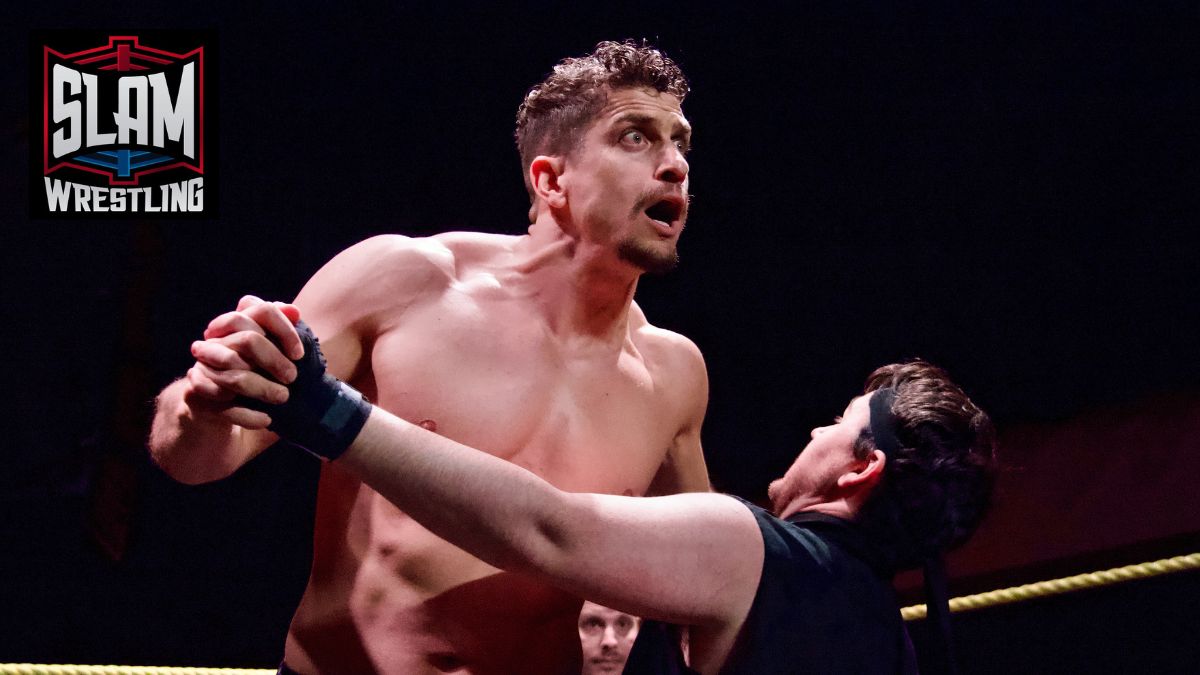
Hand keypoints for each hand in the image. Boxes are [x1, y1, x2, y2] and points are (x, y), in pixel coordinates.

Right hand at [183, 295, 303, 428]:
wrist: (212, 411)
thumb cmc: (252, 376)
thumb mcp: (269, 355)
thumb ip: (281, 333)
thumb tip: (295, 311)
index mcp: (237, 325)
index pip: (262, 311)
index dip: (284, 330)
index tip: (299, 354)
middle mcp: (217, 340)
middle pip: (248, 340)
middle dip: (274, 360)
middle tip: (292, 378)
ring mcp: (203, 365)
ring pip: (236, 375)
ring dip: (264, 389)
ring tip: (283, 399)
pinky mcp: (195, 391)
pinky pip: (224, 403)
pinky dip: (248, 415)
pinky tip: (266, 419)